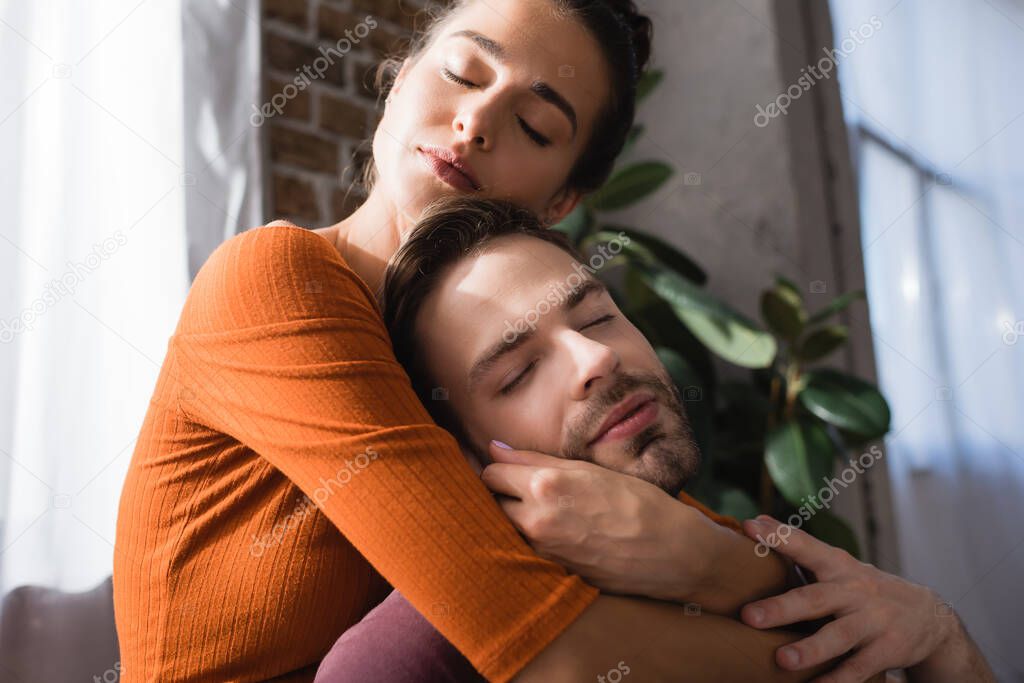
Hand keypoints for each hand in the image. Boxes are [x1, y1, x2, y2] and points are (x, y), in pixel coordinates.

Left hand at [480, 441, 713, 602]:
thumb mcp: (587, 469)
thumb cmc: (636, 501)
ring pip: (505, 526)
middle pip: (490, 501)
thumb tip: (494, 448)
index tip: (508, 467)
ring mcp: (542, 549)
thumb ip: (534, 460)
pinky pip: (526, 547)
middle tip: (521, 487)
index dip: (498, 468)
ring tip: (543, 508)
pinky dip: (531, 536)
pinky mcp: (551, 570)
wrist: (670, 552)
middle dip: (500, 493)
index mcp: (544, 485)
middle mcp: (536, 519)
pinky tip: (556, 530)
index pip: (491, 473)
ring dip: (513, 516)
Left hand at [739, 515, 987, 682]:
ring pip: (839, 636)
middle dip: (781, 608)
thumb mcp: (838, 565)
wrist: (929, 616)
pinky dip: (837, 680)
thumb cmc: (865, 588)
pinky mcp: (888, 649)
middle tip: (748, 616)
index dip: (779, 536)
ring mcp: (874, 620)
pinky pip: (858, 668)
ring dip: (811, 649)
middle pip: (816, 598)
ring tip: (782, 659)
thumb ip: (798, 548)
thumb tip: (754, 522)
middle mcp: (855, 590)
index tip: (749, 527)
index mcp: (838, 566)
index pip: (806, 546)